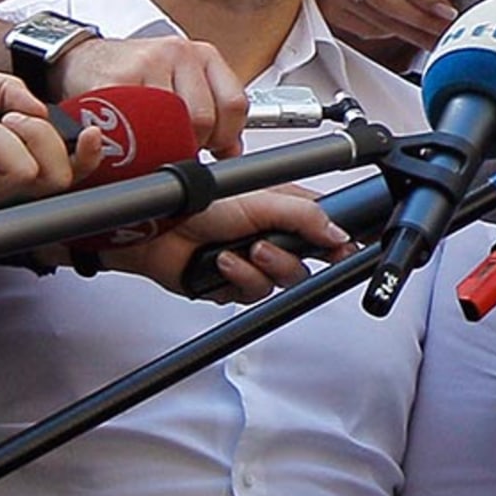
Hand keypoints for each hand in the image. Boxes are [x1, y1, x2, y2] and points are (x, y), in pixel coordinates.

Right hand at [55, 34, 247, 158]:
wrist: (86, 59)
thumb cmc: (138, 73)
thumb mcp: (185, 84)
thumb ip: (215, 114)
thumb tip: (233, 151)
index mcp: (203, 54)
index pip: (234, 103)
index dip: (226, 135)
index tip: (214, 146)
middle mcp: (179, 53)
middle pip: (204, 118)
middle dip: (194, 143)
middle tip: (177, 145)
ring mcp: (147, 63)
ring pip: (172, 125)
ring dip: (165, 144)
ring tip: (154, 141)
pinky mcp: (116, 80)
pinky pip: (137, 126)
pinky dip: (136, 142)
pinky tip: (131, 137)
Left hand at [101, 186, 353, 302]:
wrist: (157, 232)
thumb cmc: (197, 205)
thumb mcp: (260, 201)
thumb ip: (305, 216)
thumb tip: (338, 233)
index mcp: (285, 210)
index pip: (325, 229)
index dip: (335, 244)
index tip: (338, 252)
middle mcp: (273, 236)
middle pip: (306, 263)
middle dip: (284, 260)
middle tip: (264, 248)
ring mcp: (255, 261)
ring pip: (280, 282)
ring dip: (257, 269)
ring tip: (236, 253)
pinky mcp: (236, 283)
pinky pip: (253, 294)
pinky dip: (237, 278)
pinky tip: (221, 263)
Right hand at [309, 0, 459, 56]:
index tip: (448, 9)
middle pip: (388, 4)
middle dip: (423, 21)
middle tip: (447, 29)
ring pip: (378, 23)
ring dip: (411, 33)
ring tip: (435, 36)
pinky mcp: (323, 11)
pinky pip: (365, 29)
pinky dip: (390, 32)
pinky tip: (408, 32)